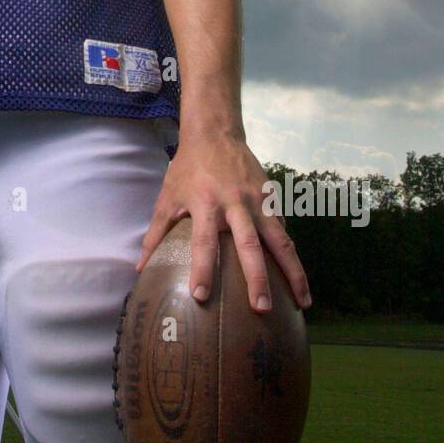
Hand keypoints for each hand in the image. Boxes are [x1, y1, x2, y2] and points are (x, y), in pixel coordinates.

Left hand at [136, 133, 311, 312]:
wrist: (215, 133)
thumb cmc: (187, 168)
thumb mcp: (167, 197)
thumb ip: (155, 234)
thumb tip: (140, 267)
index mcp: (205, 204)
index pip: (202, 242)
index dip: (201, 269)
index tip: (201, 296)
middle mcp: (235, 204)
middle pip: (249, 245)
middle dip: (257, 278)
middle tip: (261, 308)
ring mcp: (258, 201)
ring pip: (281, 240)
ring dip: (294, 272)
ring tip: (303, 302)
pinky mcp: (272, 198)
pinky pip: (284, 230)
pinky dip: (292, 254)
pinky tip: (298, 279)